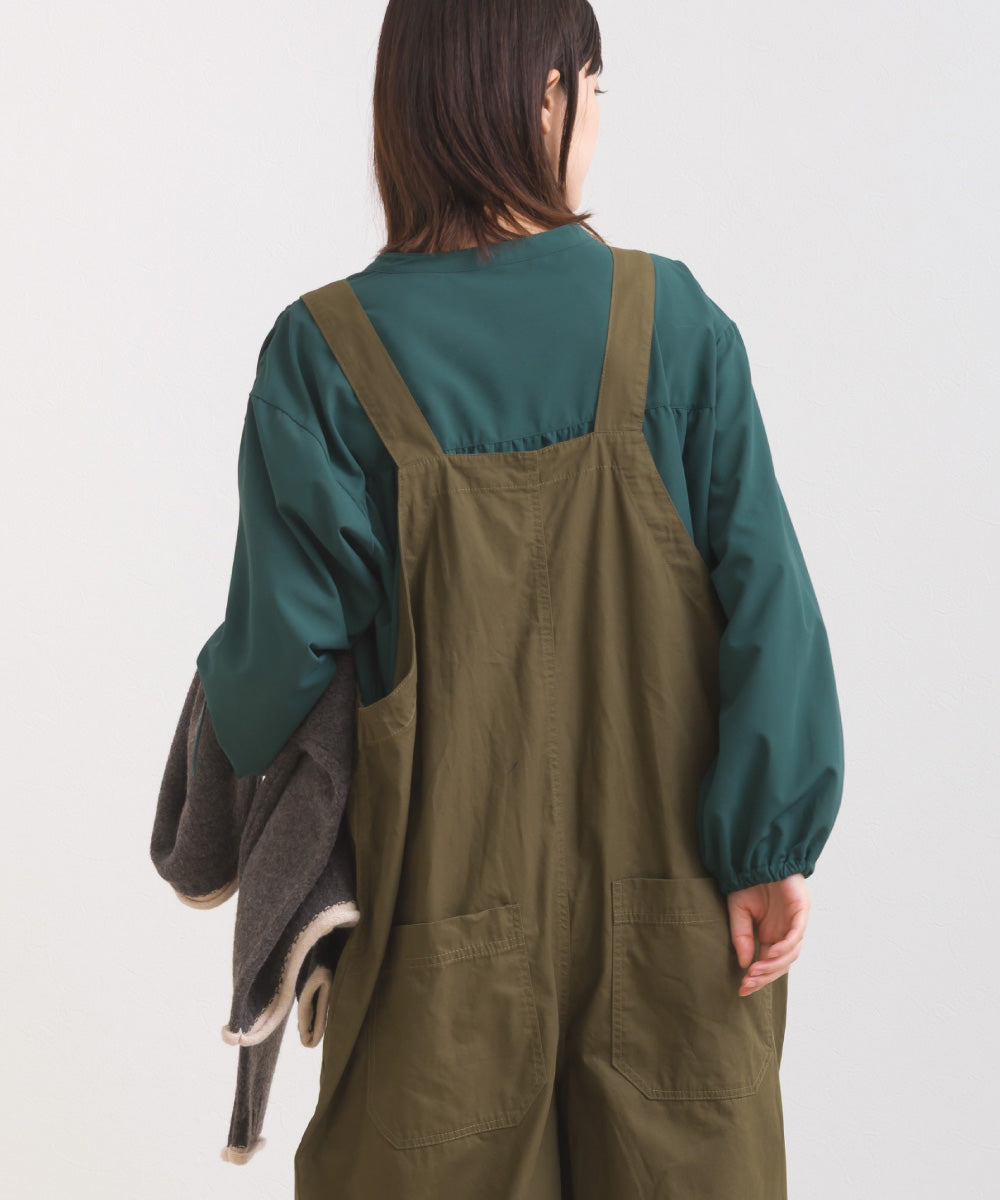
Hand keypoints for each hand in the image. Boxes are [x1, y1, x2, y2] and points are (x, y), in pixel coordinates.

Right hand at [727, 872, 809, 996]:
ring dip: (774, 964)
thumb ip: (741, 937)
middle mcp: (786, 931)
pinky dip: (786, 946)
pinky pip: (796, 933)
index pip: (768, 963)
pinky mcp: (801, 910)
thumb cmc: (748, 881)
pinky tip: (771, 953)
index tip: (742, 989)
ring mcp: (795, 922)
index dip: (757, 977)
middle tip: (747, 984)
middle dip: (764, 976)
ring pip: (791, 953)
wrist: (756, 855)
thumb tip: (744, 964)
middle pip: (781, 963)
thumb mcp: (738, 912)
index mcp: (772, 934)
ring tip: (755, 971)